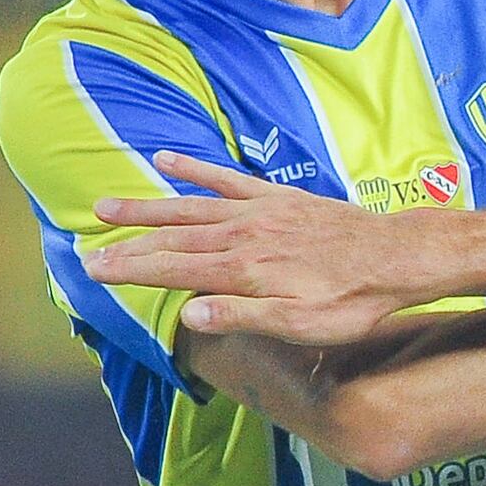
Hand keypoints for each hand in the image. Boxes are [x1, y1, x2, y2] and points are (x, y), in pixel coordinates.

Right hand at [84, 153, 419, 344]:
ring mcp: (259, 212)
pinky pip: (227, 179)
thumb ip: (243, 316)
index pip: (173, 271)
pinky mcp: (278, 198)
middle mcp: (244, 236)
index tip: (93, 271)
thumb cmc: (354, 302)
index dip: (131, 271)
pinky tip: (166, 161)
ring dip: (147, 208)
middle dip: (128, 244)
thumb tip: (187, 314)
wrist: (400, 256)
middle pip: (173, 239)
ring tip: (108, 207)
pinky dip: (195, 170)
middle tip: (85, 248)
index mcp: (244, 271)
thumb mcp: (301, 324)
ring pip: (190, 207)